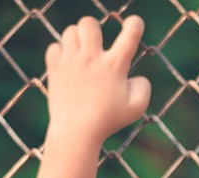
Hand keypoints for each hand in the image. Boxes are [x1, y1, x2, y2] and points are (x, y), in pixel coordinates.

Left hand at [45, 16, 150, 143]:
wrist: (76, 133)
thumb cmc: (108, 121)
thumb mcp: (137, 108)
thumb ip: (143, 87)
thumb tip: (135, 76)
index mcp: (114, 66)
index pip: (130, 35)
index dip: (135, 25)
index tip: (134, 24)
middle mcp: (92, 59)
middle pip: (89, 23)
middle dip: (94, 29)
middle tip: (96, 44)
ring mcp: (71, 62)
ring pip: (70, 31)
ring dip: (78, 39)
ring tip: (82, 53)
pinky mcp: (54, 68)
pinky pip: (54, 46)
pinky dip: (61, 52)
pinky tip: (68, 64)